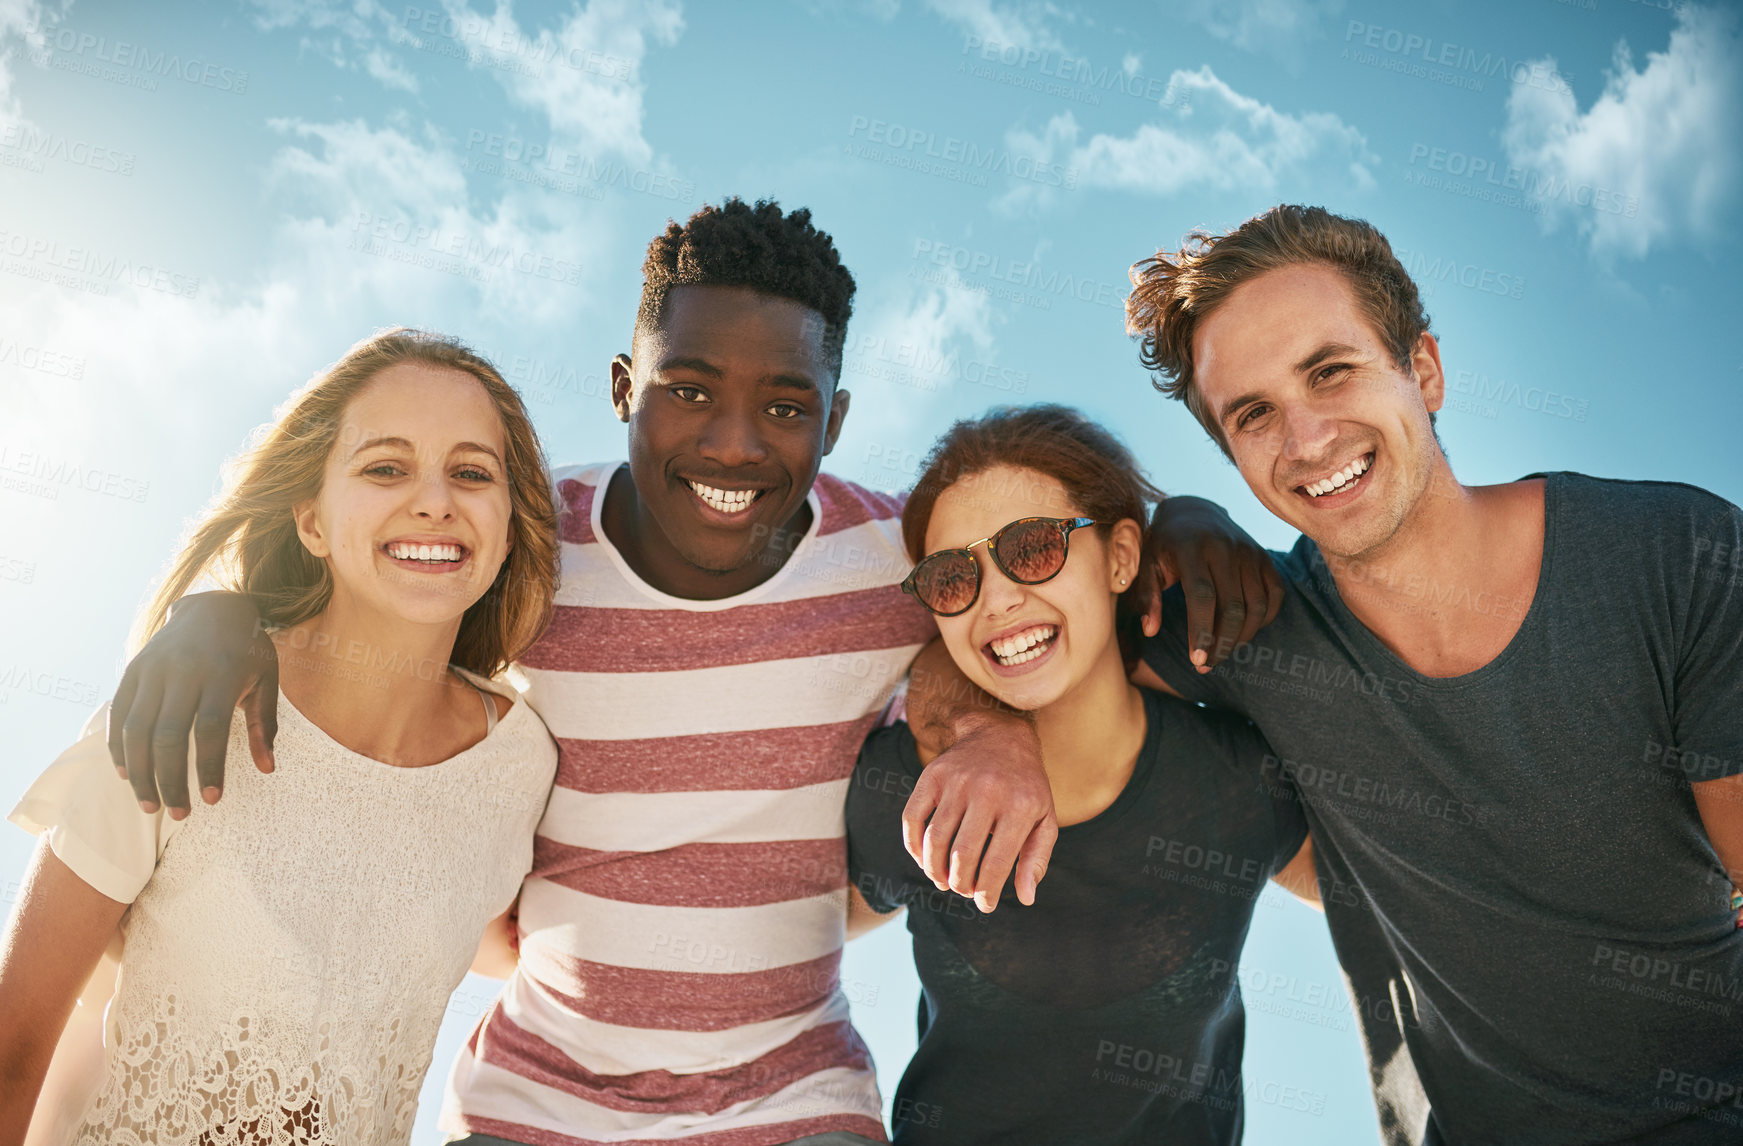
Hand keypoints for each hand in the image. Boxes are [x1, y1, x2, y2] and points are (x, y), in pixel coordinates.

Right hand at [107, 591, 277, 817]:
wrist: (213, 607)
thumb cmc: (247, 651)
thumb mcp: (267, 680)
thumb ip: (266, 724)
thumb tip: (268, 769)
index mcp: (223, 674)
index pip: (211, 728)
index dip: (208, 766)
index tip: (211, 800)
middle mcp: (184, 671)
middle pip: (168, 735)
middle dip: (170, 780)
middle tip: (179, 813)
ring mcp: (154, 669)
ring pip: (137, 729)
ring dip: (140, 772)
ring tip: (150, 805)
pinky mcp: (133, 670)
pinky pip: (118, 714)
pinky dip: (118, 747)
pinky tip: (127, 774)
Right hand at [901, 714, 1055, 911]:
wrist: (1000, 735)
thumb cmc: (1025, 787)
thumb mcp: (1044, 819)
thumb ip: (1036, 858)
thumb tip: (1026, 898)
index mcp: (1019, 806)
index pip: (997, 862)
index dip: (987, 892)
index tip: (985, 905)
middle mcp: (986, 791)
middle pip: (962, 855)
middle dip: (961, 884)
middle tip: (964, 890)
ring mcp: (956, 781)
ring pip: (935, 840)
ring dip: (935, 871)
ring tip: (944, 882)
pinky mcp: (932, 775)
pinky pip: (912, 818)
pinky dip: (914, 846)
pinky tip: (924, 860)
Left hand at [1139, 496, 1282, 671]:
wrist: (1194, 511)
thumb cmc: (1164, 545)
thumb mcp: (1147, 564)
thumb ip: (1147, 596)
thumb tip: (1150, 631)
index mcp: (1192, 547)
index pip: (1202, 596)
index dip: (1201, 631)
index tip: (1196, 660)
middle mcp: (1225, 547)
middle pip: (1233, 606)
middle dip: (1222, 643)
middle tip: (1206, 665)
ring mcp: (1249, 551)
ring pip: (1256, 605)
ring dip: (1242, 637)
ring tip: (1221, 653)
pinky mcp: (1264, 557)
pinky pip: (1274, 595)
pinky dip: (1264, 620)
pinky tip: (1243, 632)